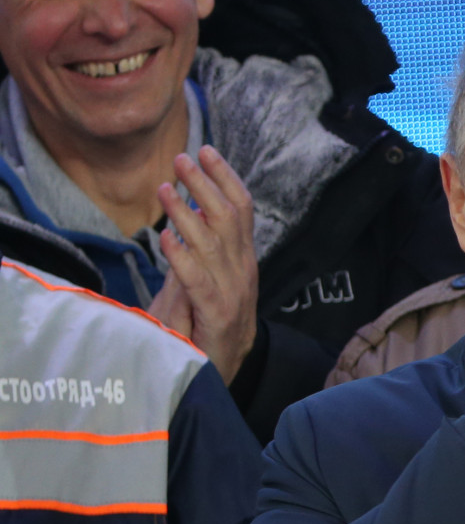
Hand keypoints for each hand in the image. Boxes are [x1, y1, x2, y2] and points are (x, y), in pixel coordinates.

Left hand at [153, 146, 257, 384]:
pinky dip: (181, 258)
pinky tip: (164, 239)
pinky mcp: (217, 315)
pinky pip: (198, 281)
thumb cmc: (205, 325)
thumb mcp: (201, 280)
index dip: (225, 178)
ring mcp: (231, 292)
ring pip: (213, 243)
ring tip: (165, 188)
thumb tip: (185, 209)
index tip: (205, 150)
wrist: (222, 373)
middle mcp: (241, 270)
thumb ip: (195, 249)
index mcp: (241, 258)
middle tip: (182, 157)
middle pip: (230, 217)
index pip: (241, 209)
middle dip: (206, 184)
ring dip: (186, 213)